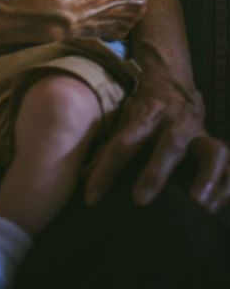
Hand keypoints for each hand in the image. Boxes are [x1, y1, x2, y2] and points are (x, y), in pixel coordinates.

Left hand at [84, 64, 229, 212]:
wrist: (173, 86)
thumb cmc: (142, 114)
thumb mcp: (124, 123)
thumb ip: (106, 151)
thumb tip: (79, 180)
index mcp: (147, 114)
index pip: (123, 142)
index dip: (106, 169)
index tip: (91, 197)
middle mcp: (176, 122)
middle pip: (168, 144)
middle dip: (155, 171)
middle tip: (139, 200)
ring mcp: (201, 134)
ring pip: (211, 151)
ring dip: (205, 176)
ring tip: (197, 204)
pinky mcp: (219, 146)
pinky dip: (228, 185)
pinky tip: (216, 207)